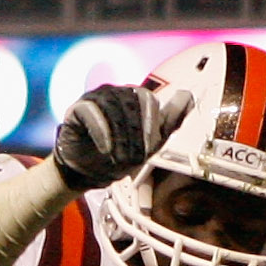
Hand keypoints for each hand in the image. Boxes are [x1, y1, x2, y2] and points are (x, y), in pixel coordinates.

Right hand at [50, 83, 193, 193]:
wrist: (87, 172)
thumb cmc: (119, 155)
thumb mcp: (150, 143)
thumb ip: (170, 120)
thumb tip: (188, 96)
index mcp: (134, 97)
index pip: (148, 100)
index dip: (151, 124)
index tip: (150, 147)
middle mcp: (116, 93)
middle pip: (131, 102)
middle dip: (135, 133)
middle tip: (134, 157)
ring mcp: (96, 99)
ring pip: (113, 107)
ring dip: (119, 135)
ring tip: (119, 157)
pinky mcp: (78, 108)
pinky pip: (91, 112)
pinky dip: (100, 131)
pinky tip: (105, 148)